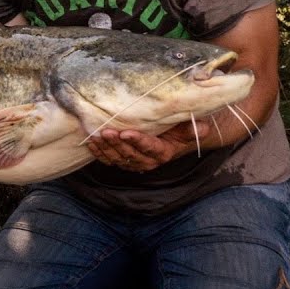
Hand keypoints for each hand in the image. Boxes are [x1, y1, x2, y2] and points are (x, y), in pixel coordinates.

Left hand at [85, 118, 210, 172]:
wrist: (171, 137)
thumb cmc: (178, 129)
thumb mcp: (188, 128)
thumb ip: (192, 129)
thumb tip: (198, 127)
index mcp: (163, 152)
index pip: (149, 148)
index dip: (137, 141)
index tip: (125, 133)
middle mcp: (147, 161)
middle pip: (130, 154)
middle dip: (117, 144)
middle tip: (106, 132)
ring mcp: (133, 162)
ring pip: (117, 158)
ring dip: (105, 148)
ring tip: (96, 136)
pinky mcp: (123, 160)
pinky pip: (109, 160)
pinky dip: (99, 153)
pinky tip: (91, 143)